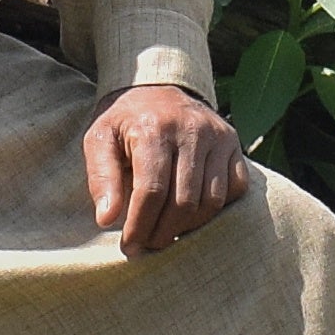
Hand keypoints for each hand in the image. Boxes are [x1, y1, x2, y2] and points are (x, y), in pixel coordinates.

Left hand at [84, 85, 250, 257]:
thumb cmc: (125, 121)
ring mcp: (218, 136)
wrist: (158, 87)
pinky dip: (215, 210)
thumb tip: (107, 219)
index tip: (130, 247)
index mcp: (154, 128)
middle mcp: (191, 130)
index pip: (151, 191)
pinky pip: (235, 189)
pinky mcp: (234, 143)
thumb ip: (101, 178)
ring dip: (188, 227)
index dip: (140, 226)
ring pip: (211, 200)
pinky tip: (192, 215)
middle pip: (183, 201)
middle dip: (163, 232)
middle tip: (147, 246)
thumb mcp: (99, 140)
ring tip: (166, 233)